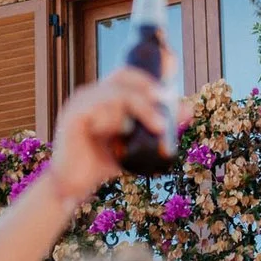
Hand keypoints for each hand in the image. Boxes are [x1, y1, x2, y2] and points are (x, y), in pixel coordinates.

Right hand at [45, 65, 169, 205]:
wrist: (72, 186)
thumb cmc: (101, 163)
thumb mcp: (136, 144)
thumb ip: (158, 126)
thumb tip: (188, 109)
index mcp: (102, 97)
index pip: (127, 75)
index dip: (150, 75)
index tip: (172, 82)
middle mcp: (90, 95)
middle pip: (124, 76)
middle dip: (149, 86)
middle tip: (168, 101)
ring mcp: (80, 103)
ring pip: (118, 92)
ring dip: (143, 107)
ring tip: (158, 126)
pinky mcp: (74, 116)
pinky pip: (101, 107)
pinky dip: (119, 117)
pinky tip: (127, 131)